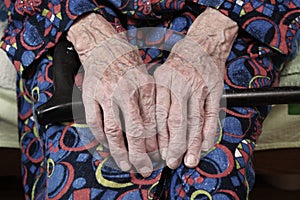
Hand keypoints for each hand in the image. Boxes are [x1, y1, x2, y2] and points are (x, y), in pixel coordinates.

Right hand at [67, 13, 157, 176]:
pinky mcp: (89, 96)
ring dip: (119, 152)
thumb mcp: (147, 79)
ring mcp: (106, 94)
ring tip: (125, 164)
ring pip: (113, 131)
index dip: (156, 143)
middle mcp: (126, 91)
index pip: (153, 122)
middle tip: (144, 168)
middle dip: (141, 154)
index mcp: (144, 87)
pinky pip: (95, 123)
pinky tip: (107, 148)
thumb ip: (151, 104)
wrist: (103, 47)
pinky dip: (101, 139)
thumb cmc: (128, 64)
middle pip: (134, 131)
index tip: (158, 156)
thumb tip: (155, 134)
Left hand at [154, 8, 237, 168]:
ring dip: (192, 144)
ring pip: (195, 121)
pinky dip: (209, 133)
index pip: (159, 115)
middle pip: (176, 121)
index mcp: (163, 81)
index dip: (160, 137)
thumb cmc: (180, 62)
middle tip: (172, 162)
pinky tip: (205, 146)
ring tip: (189, 160)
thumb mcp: (162, 74)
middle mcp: (180, 84)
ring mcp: (199, 87)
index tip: (160, 153)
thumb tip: (153, 129)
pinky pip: (212, 115)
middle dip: (174, 146)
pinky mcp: (215, 89)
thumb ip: (158, 98)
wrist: (204, 43)